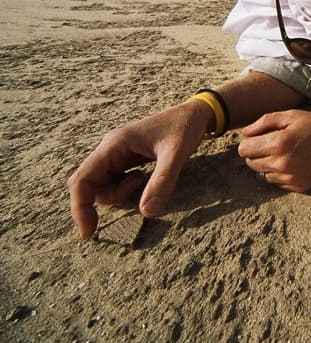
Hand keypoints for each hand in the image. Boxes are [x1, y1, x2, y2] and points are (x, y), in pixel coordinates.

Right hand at [67, 100, 210, 238]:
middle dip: (110, 197)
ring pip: (102, 186)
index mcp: (114, 144)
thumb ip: (163, 180)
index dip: (80, 207)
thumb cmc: (184, 126)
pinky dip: (126, 188)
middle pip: (90, 185)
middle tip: (138, 191)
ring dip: (120, 192)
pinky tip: (144, 177)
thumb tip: (147, 212)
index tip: (89, 233)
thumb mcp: (177, 152)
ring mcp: (117, 154)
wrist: (194, 113)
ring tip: (144, 178)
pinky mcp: (126, 159)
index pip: (83, 179)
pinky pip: (115, 181)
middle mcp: (110, 149)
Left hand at [238, 110, 310, 191]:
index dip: (248, 142)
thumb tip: (244, 133)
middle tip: (270, 144)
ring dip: (267, 164)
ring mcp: (290, 178)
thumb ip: (264, 122)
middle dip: (256, 153)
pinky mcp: (297, 187)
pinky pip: (276, 182)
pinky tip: (291, 162)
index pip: (244, 150)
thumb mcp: (290, 115)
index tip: (257, 137)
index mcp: (278, 143)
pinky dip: (278, 173)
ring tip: (282, 152)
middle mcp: (282, 164)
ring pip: (262, 174)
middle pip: (251, 163)